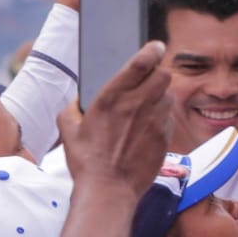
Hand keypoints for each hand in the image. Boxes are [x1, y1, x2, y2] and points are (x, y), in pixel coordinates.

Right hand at [58, 41, 170, 201]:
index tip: (155, 46)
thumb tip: (74, 104)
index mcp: (112, 98)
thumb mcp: (68, 131)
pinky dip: (162, 117)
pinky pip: (169, 117)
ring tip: (147, 107)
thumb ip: (71, 111)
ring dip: (160, 96)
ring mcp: (154, 121)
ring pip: (168, 95)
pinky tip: (149, 127)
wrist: (108, 190)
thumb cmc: (87, 162)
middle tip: (150, 80)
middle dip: (158, 73)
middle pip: (163, 74)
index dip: (151, 51)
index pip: (140, 63)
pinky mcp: (165, 136)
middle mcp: (137, 105)